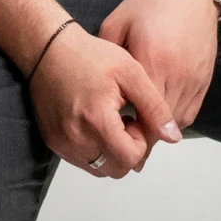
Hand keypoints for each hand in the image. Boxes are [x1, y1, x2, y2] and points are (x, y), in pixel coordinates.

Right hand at [30, 27, 168, 178]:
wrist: (48, 49)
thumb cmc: (90, 56)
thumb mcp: (131, 73)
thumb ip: (154, 108)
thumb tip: (172, 136)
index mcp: (97, 121)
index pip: (130, 159)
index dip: (140, 142)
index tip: (134, 118)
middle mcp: (75, 139)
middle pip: (116, 170)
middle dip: (127, 151)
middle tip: (124, 121)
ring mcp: (61, 144)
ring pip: (99, 169)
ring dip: (111, 154)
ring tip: (109, 122)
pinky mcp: (53, 143)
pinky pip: (81, 161)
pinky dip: (94, 150)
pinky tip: (95, 124)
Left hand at [96, 0, 217, 138]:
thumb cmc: (153, 2)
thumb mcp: (117, 23)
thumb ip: (106, 55)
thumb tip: (98, 83)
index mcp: (151, 60)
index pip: (139, 111)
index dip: (126, 130)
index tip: (112, 137)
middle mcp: (176, 75)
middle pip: (159, 124)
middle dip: (141, 137)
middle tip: (123, 144)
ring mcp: (193, 80)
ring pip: (176, 123)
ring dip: (158, 132)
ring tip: (139, 134)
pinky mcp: (205, 81)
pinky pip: (189, 113)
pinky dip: (174, 121)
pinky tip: (158, 118)